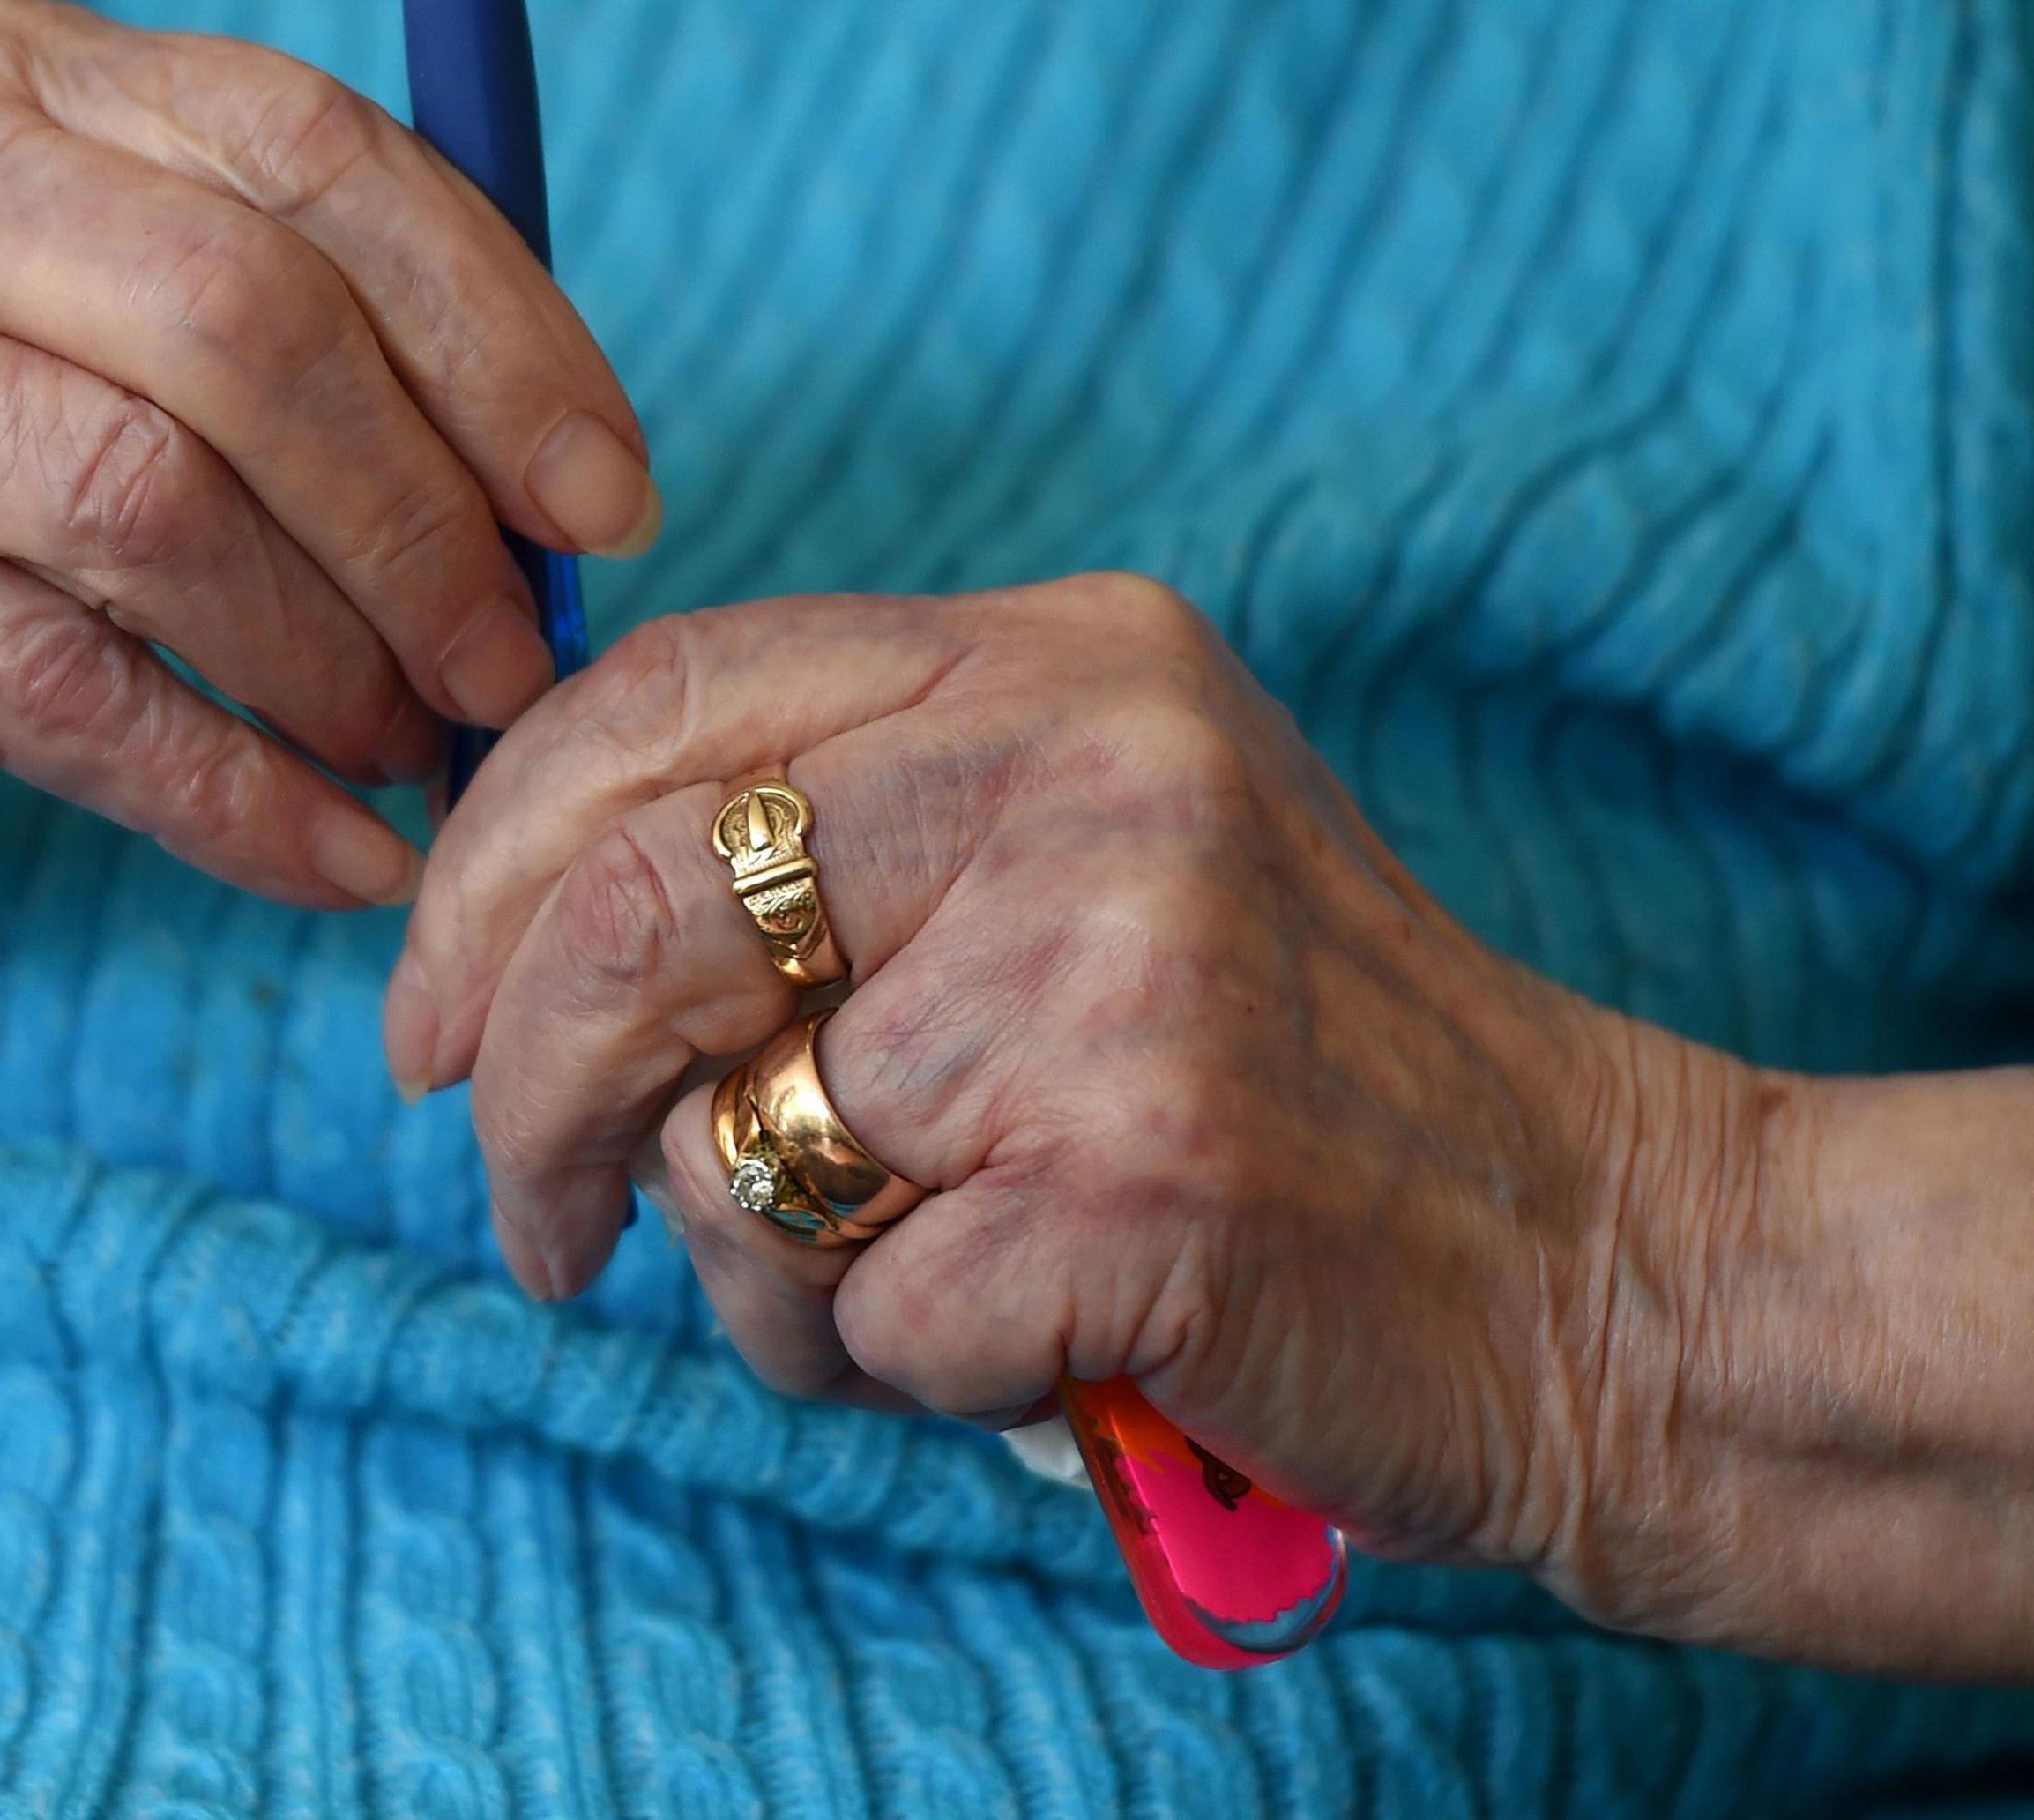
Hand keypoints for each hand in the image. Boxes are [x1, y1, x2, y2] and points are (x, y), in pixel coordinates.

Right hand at [0, 0, 663, 899]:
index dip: (500, 336)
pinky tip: (325, 862)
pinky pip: (43, 690)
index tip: (606, 499)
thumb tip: (531, 480)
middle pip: (252, 328)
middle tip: (514, 667)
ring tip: (418, 757)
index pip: (315, 153)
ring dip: (332, 662)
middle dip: (428, 524)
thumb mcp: (3, 282)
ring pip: (150, 507)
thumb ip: (229, 313)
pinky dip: (218, 793)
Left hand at [380, 573, 1734, 1576]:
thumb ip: (860, 830)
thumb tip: (516, 927)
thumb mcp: (1106, 856)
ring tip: (898, 1296)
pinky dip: (907, 1375)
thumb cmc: (1307, 1082)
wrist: (1615, 1266)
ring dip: (758, 1280)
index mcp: (1064, 657)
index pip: (655, 701)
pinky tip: (1033, 1347)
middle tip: (537, 1229)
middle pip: (632, 917)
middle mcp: (1088, 770)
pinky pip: (865, 1315)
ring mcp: (1119, 971)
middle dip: (516, 1106)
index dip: (483, 869)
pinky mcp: (1146, 1181)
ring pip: (728, 1149)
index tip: (418, 1018)